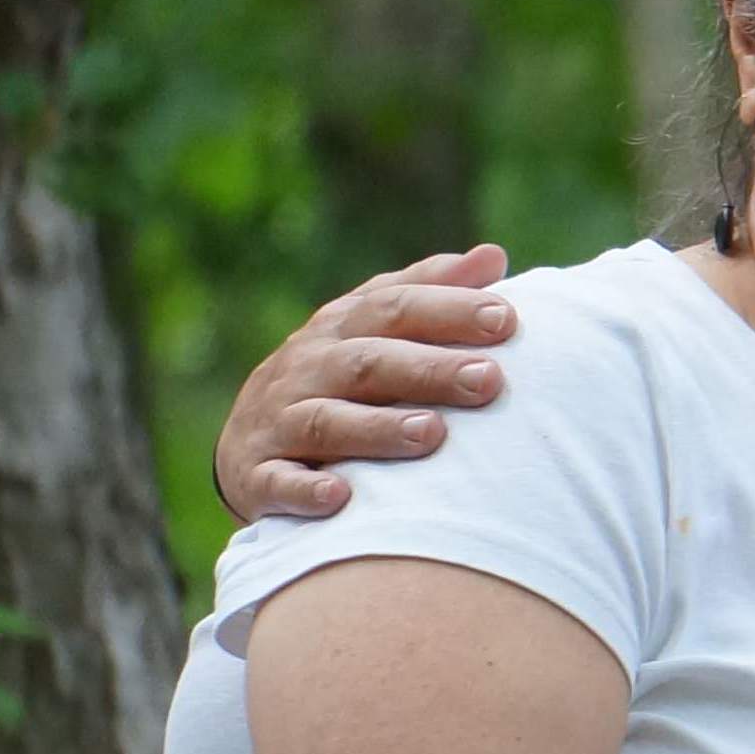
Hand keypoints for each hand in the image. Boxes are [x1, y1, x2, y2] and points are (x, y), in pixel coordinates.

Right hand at [213, 244, 515, 519]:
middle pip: (369, 363)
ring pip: (327, 421)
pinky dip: (306, 490)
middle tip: (489, 380)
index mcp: (342, 327)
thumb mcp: (374, 329)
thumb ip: (429, 291)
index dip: (449, 310)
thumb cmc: (338, 381)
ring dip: (378, 428)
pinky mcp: (258, 476)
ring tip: (432, 433)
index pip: (396, 308)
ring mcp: (279, 421)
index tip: (506, 319)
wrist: (248, 446)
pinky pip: (279, 483)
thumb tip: (494, 255)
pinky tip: (342, 498)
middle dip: (429, 370)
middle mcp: (308, 368)